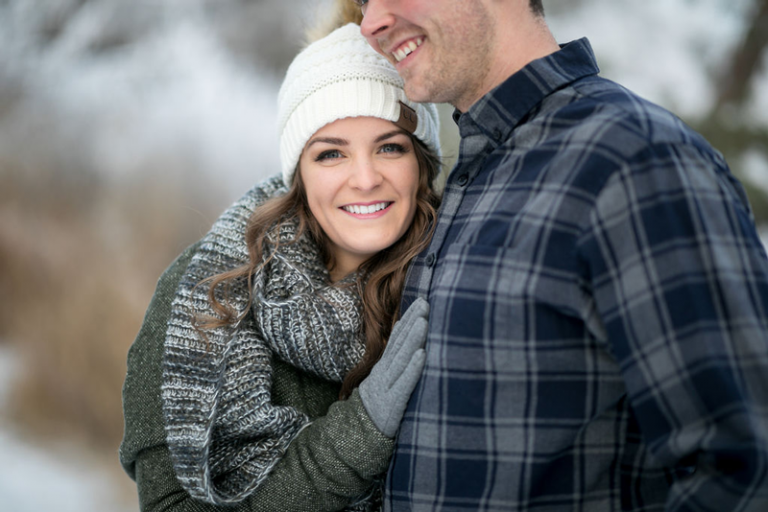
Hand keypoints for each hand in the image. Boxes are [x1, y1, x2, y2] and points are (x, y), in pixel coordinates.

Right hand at [358, 297, 428, 437]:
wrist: (353, 442)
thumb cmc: (375, 414)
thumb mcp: (382, 388)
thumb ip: (394, 371)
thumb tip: (411, 351)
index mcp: (382, 370)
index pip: (395, 340)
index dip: (407, 320)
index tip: (420, 302)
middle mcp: (383, 375)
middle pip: (398, 344)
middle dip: (412, 322)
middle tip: (425, 302)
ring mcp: (386, 389)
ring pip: (400, 359)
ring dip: (413, 339)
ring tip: (423, 321)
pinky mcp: (392, 405)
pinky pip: (404, 384)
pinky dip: (413, 368)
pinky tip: (423, 355)